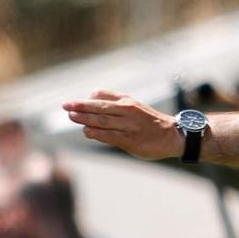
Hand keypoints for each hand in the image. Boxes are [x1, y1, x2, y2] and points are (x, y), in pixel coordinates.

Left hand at [63, 90, 183, 160]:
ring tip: (72, 117)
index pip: (102, 97)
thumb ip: (114, 101)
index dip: (86, 100)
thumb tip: (91, 97)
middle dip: (81, 106)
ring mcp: (129, 126)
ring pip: (103, 121)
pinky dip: (96, 133)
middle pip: (99, 107)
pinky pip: (110, 135)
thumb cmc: (150, 122)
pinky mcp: (130, 140)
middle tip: (66, 106)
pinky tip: (86, 132)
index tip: (72, 103)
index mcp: (127, 102)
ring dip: (85, 119)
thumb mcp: (134, 105)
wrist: (172, 136)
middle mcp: (127, 111)